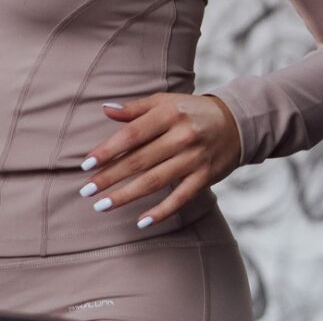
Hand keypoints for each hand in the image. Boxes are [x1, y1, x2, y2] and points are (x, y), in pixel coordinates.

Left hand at [77, 92, 241, 227]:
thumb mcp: (164, 102)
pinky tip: (141, 221)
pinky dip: (161, 211)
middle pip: (139, 160)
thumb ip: (134, 108)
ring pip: (155, 181)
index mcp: (167, 114)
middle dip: (110, 177)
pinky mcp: (205, 177)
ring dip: (127, 195)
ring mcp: (194, 159)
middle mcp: (181, 136)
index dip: (108, 150)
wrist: (235, 123)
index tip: (86, 164)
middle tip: (86, 190)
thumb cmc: (189, 111)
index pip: (131, 135)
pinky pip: (180, 198)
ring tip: (102, 205)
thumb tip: (105, 109)